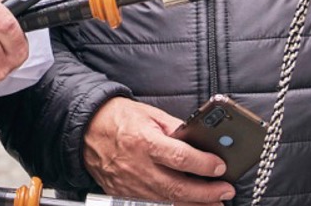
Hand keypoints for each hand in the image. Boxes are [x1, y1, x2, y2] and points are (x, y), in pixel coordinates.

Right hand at [82, 97, 236, 203]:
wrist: (84, 128)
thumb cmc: (115, 117)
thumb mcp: (148, 114)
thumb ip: (175, 128)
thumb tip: (200, 140)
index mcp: (143, 141)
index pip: (180, 157)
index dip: (204, 164)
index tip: (220, 165)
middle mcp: (137, 166)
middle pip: (178, 187)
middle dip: (207, 193)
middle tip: (226, 191)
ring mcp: (130, 183)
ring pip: (169, 200)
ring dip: (196, 203)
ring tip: (215, 202)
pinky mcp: (124, 192)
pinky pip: (154, 202)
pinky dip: (174, 203)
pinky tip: (189, 203)